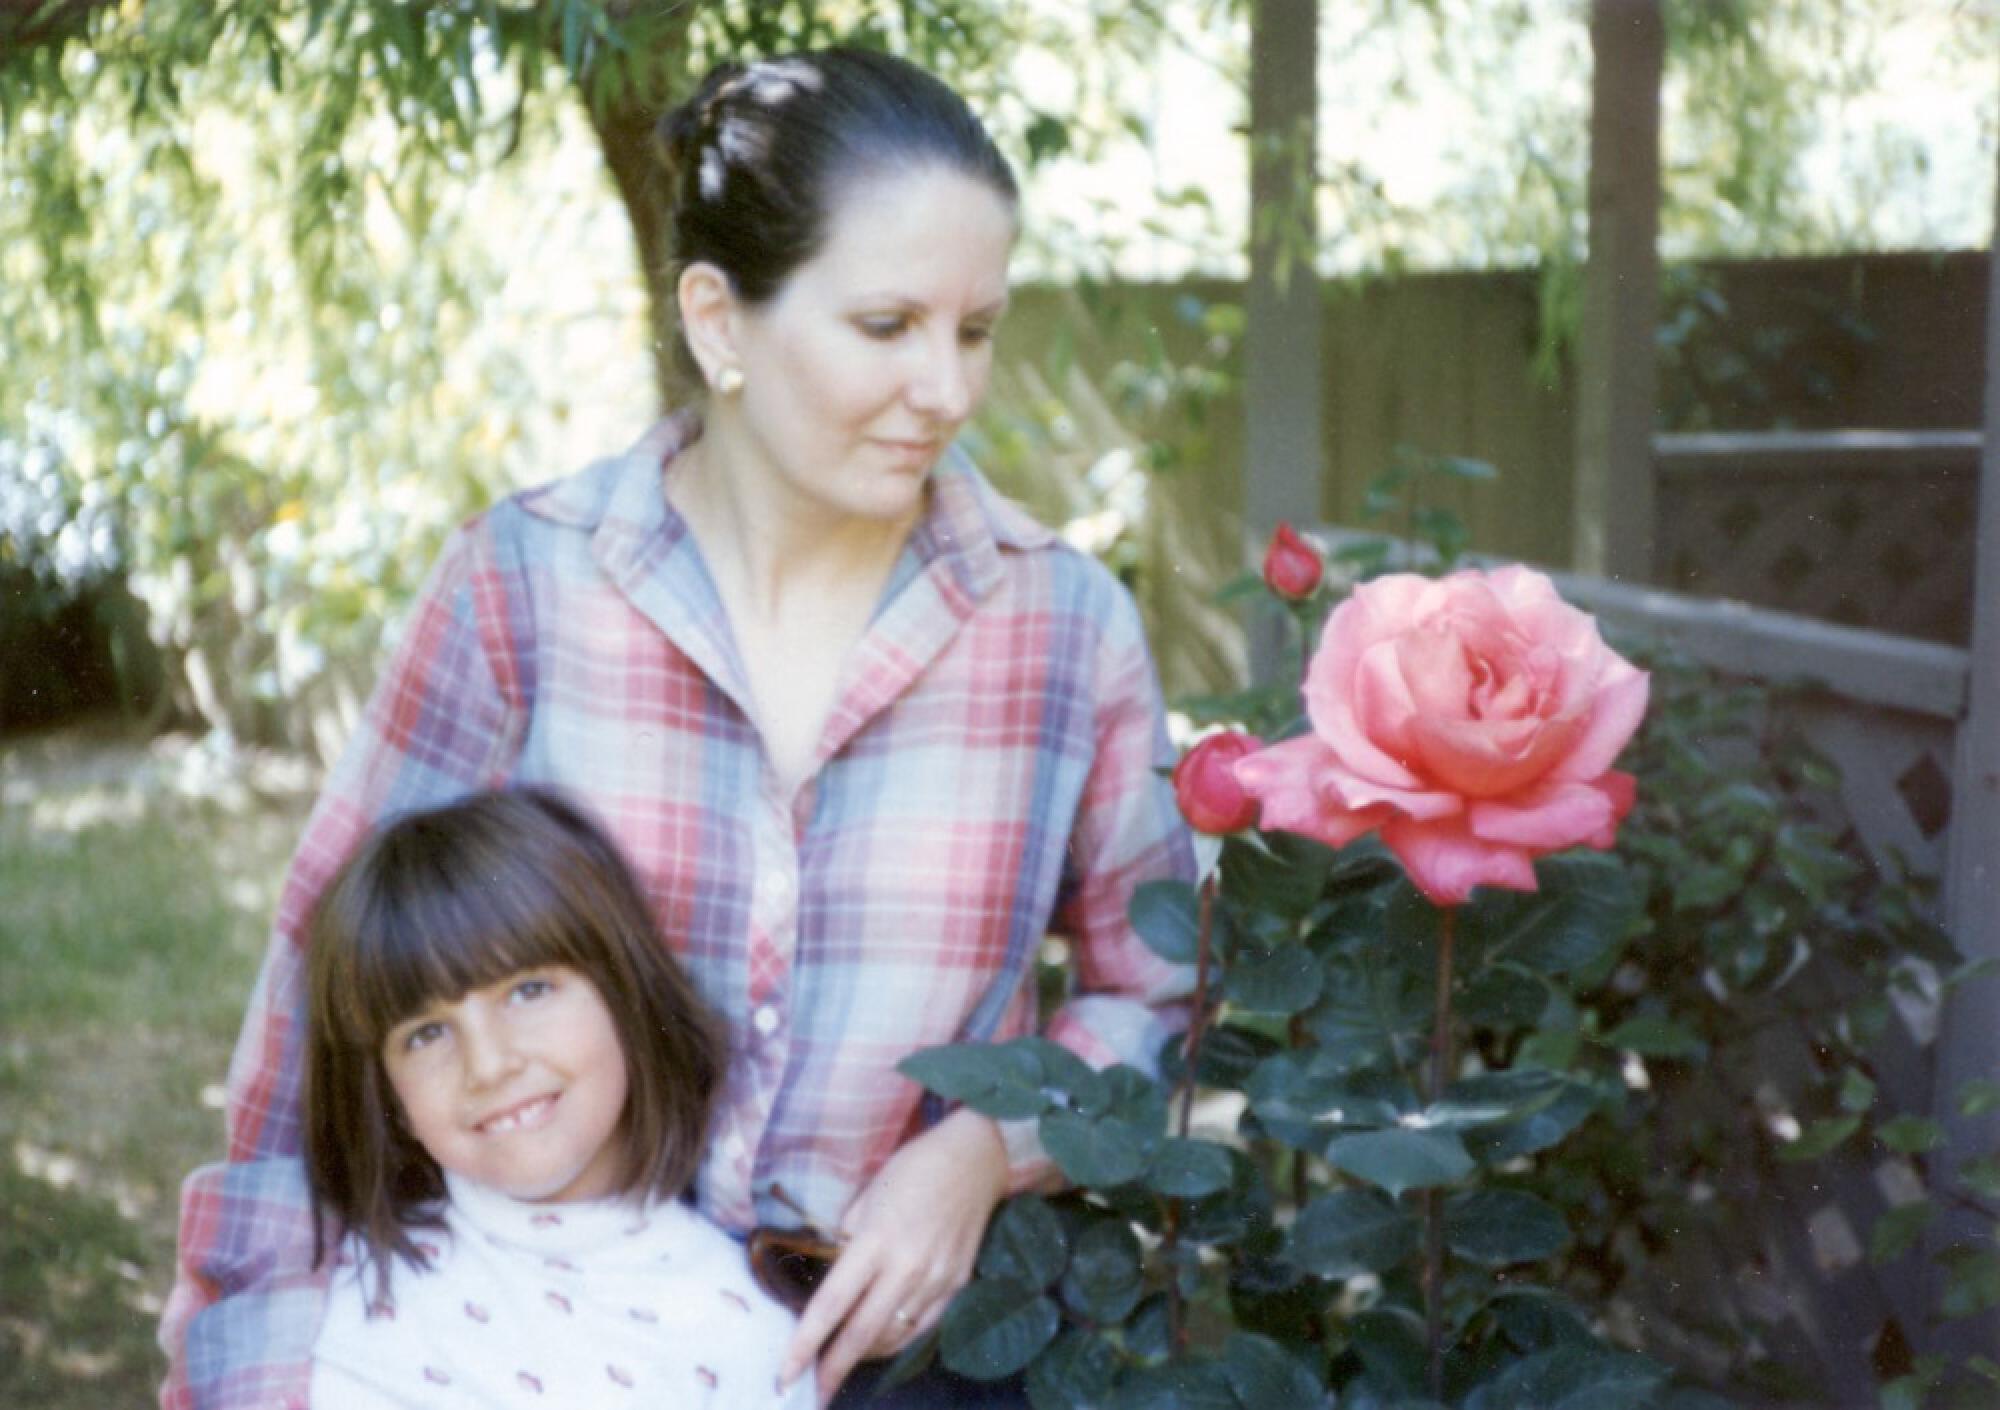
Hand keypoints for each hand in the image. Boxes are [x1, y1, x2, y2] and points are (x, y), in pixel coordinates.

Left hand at [780, 1108, 1008, 1405]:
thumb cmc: (913, 1169)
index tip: (786, 1372)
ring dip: (864, 1355)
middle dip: (833, 1368)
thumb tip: (832, 1274)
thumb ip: (848, 1241)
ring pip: (893, 1337)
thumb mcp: (867, 1196)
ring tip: (842, 1361)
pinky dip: (897, 1340)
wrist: (975, 1159)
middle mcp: (907, 1267)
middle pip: (862, 1333)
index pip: (832, 1304)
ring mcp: (937, 1280)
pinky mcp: (957, 1284)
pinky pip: (922, 1327)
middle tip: (811, 1392)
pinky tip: (880, 1343)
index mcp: (876, 1240)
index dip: (806, 1343)